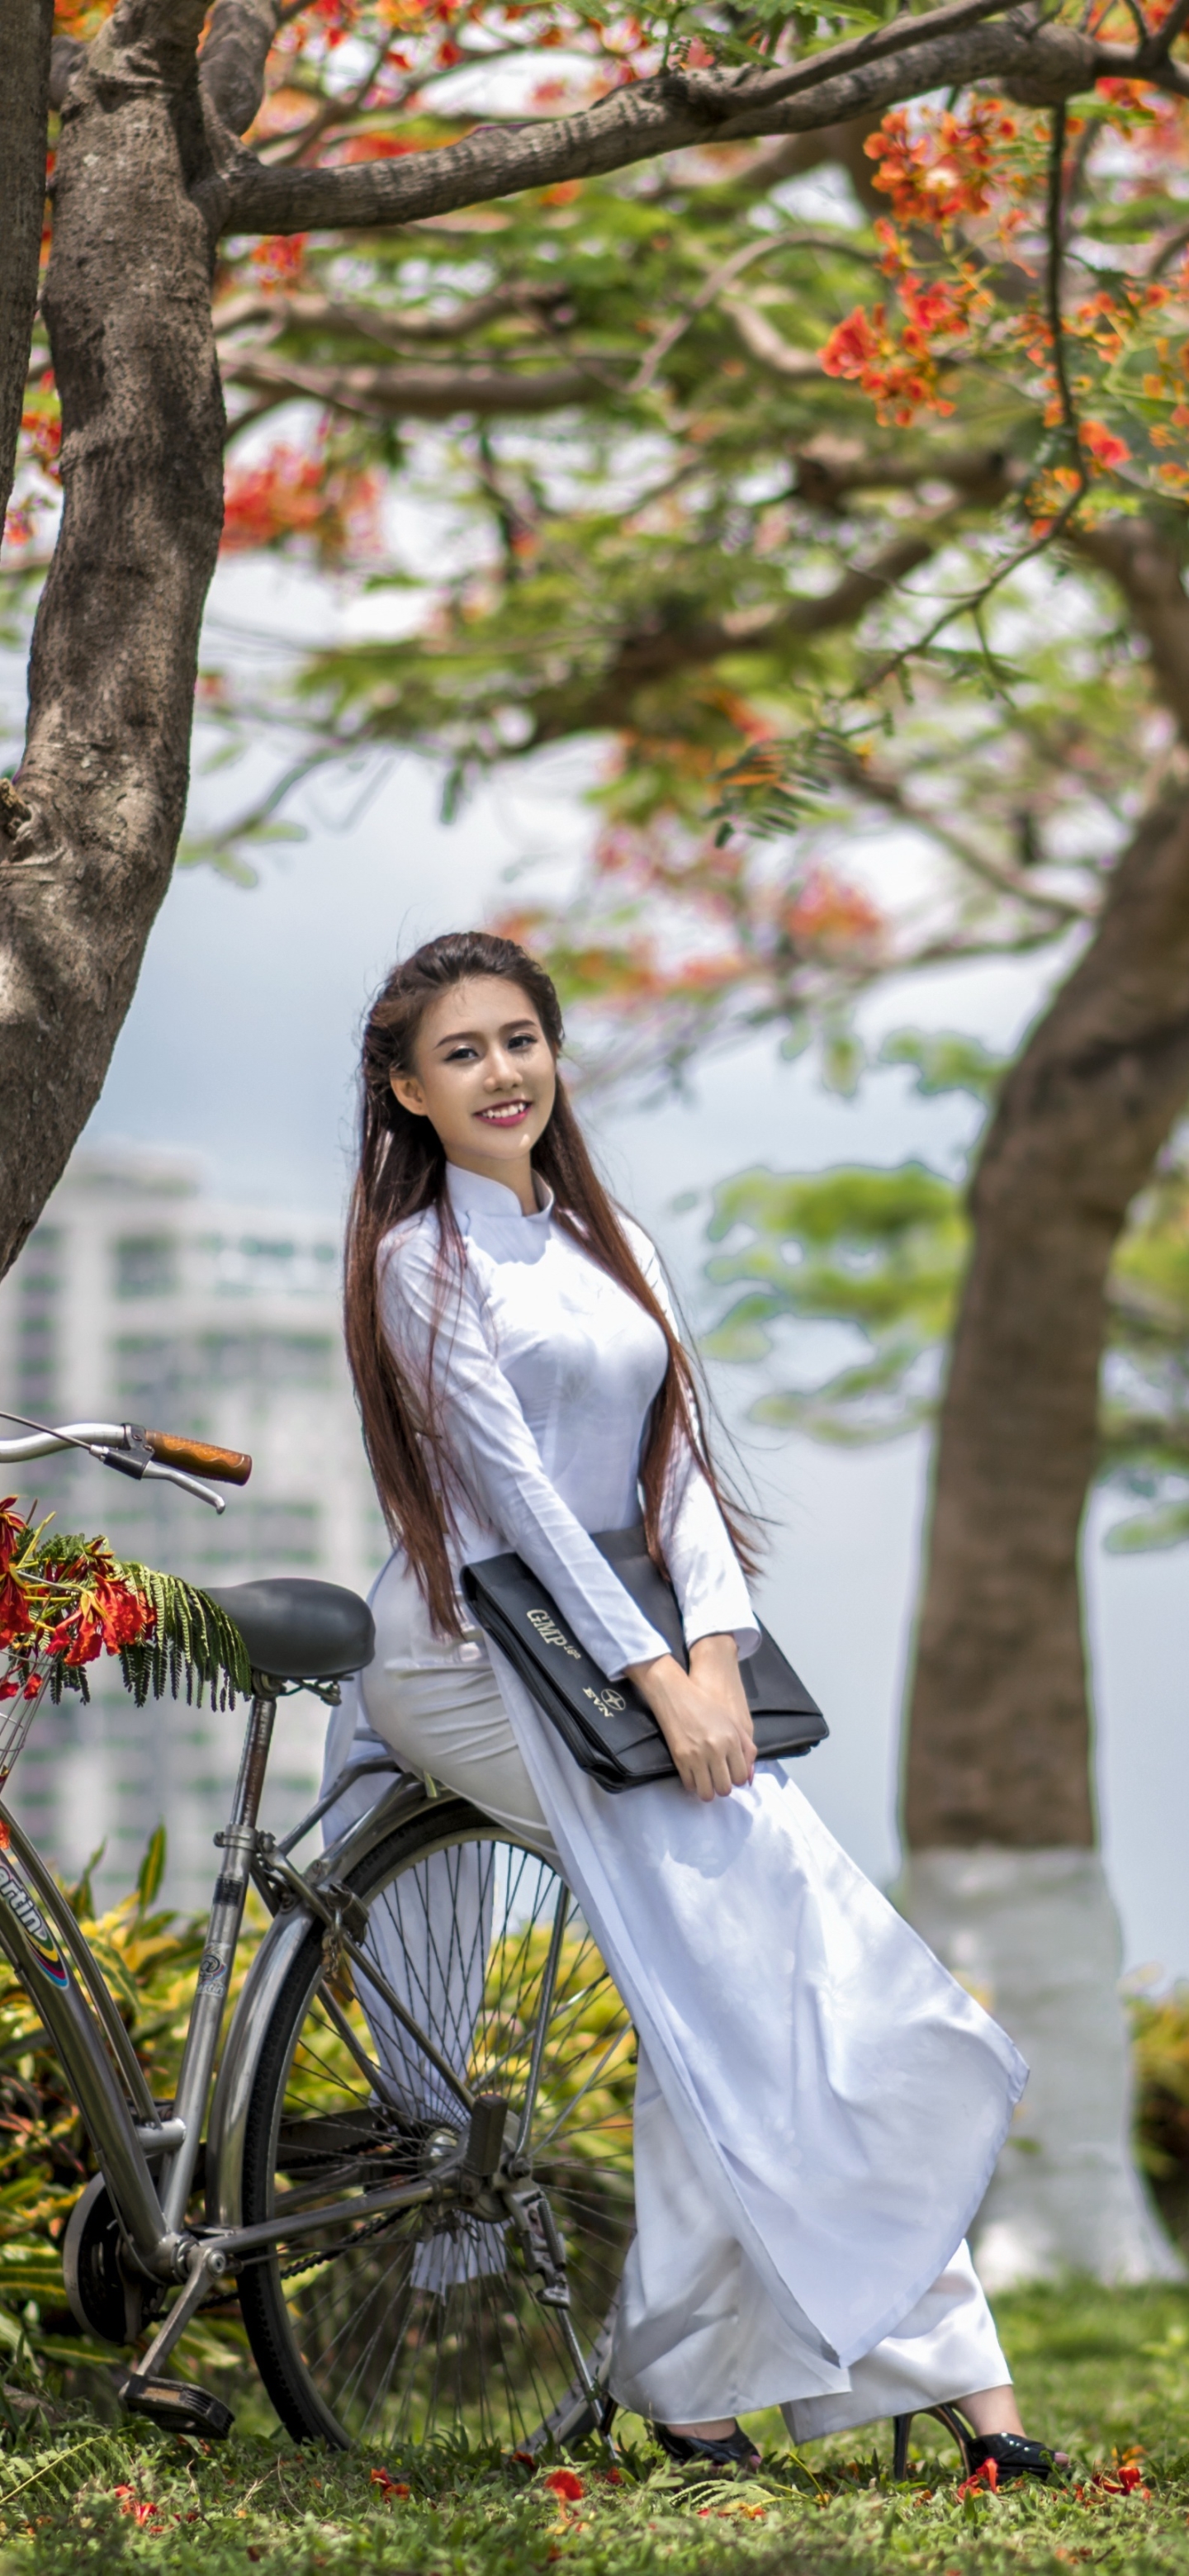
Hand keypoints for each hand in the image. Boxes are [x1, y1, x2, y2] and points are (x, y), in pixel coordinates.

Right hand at [625, 1632, 754, 1801]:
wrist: (676, 1695)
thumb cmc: (707, 1706)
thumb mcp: (732, 1722)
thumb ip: (746, 1749)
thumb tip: (749, 1778)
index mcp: (732, 1740)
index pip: (740, 1776)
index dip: (736, 1779)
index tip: (730, 1774)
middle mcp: (716, 1750)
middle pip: (725, 1788)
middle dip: (722, 1788)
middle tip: (718, 1780)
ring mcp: (697, 1756)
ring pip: (707, 1792)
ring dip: (708, 1791)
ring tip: (706, 1782)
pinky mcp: (680, 1758)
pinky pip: (689, 1785)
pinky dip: (692, 1784)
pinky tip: (693, 1775)